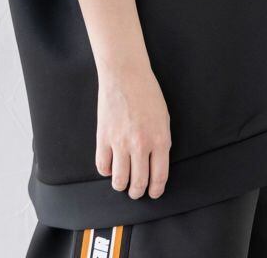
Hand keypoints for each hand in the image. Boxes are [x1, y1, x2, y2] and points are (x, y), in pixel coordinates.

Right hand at [95, 63, 171, 199]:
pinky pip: (102, 166)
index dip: (156, 190)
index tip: (153, 193)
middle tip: (136, 191)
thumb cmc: (147, 92)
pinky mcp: (103, 137)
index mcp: (159, 140)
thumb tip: (156, 165)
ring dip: (121, 185)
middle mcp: (140, 145)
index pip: (159, 177)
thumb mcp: (164, 118)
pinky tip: (110, 165)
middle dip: (137, 192)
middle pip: (138, 183)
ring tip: (122, 182)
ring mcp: (120, 142)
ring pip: (119, 180)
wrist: (125, 74)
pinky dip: (106, 171)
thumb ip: (161, 142)